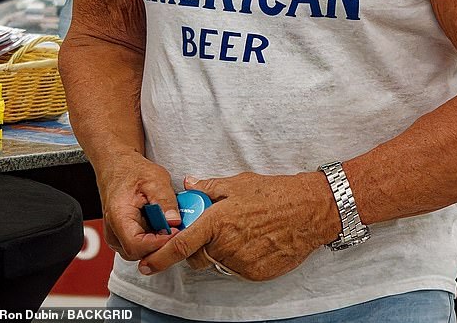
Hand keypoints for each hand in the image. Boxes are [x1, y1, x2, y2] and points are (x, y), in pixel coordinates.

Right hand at [97, 152, 181, 260]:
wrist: (118, 166)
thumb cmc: (133, 171)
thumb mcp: (155, 179)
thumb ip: (165, 200)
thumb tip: (175, 221)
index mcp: (118, 217)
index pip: (136, 245)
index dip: (159, 243)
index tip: (175, 232)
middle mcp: (113, 232)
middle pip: (139, 253)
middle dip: (161, 243)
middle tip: (177, 228)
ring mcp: (117, 237)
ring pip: (141, 252)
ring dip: (157, 241)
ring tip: (168, 221)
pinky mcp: (122, 237)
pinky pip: (140, 246)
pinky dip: (153, 237)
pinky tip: (160, 223)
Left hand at [138, 170, 339, 280]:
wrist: (310, 210)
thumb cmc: (274, 193)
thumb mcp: (239, 182)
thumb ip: (209, 188)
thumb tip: (188, 185)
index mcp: (218, 221)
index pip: (181, 245)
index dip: (161, 257)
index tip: (147, 265)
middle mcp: (226, 245)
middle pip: (199, 255)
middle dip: (200, 246)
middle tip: (219, 228)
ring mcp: (241, 262)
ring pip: (220, 261)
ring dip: (224, 249)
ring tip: (246, 229)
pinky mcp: (255, 273)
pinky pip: (239, 268)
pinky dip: (242, 257)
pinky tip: (257, 239)